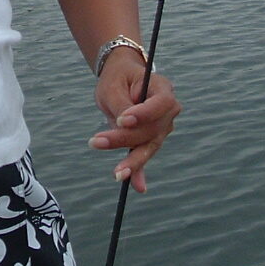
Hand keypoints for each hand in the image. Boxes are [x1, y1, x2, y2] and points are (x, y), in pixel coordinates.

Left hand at [89, 50, 179, 192]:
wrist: (121, 79)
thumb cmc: (117, 79)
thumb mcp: (113, 86)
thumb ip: (120, 104)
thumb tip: (123, 128)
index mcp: (162, 88)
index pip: (162, 103)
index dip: (145, 113)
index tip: (122, 120)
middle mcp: (168, 110)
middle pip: (152, 129)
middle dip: (125, 138)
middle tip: (97, 141)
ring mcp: (162, 127)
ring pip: (148, 145)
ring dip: (131, 159)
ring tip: (117, 173)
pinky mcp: (151, 140)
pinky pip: (144, 154)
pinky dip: (139, 170)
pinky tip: (138, 186)